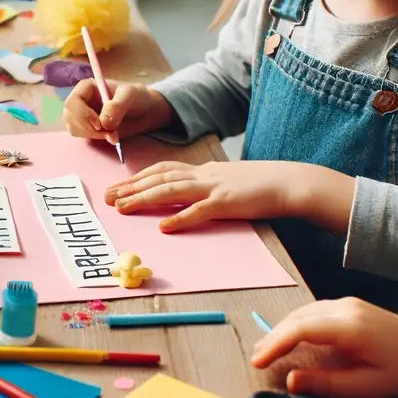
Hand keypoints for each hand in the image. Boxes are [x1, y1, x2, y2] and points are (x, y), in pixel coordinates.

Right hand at [63, 80, 173, 145]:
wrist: (144, 111)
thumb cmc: (136, 96)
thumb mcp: (130, 95)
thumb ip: (117, 106)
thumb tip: (103, 122)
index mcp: (86, 87)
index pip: (72, 102)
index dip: (82, 115)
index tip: (99, 124)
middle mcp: (80, 100)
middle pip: (69, 117)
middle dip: (88, 128)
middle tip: (108, 132)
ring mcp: (81, 114)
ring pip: (73, 128)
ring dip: (92, 135)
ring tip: (112, 134)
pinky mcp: (86, 127)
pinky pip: (81, 135)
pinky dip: (94, 139)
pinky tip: (109, 136)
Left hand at [104, 158, 309, 231]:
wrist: (290, 181)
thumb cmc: (260, 185)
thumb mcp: (226, 180)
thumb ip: (205, 186)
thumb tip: (185, 198)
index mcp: (203, 170)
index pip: (163, 170)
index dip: (138, 177)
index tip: (117, 186)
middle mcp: (203, 175)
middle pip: (159, 178)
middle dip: (130, 187)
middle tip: (106, 197)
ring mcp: (214, 187)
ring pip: (171, 190)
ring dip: (144, 199)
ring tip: (122, 207)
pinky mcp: (228, 203)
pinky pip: (200, 211)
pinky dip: (180, 218)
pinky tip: (163, 226)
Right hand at [251, 296, 397, 397]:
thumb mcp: (368, 386)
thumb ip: (327, 384)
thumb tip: (290, 381)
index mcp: (351, 327)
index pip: (301, 329)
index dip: (275, 344)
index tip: (258, 361)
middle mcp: (346, 307)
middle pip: (298, 318)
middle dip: (273, 337)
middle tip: (256, 358)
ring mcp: (347, 302)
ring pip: (303, 312)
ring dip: (282, 329)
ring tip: (266, 349)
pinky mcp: (348, 304)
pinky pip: (313, 311)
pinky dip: (296, 324)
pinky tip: (289, 338)